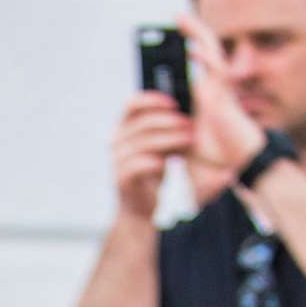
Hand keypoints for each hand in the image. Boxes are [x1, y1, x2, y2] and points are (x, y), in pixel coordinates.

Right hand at [112, 90, 195, 221]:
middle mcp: (116, 141)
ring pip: (143, 143)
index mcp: (123, 128)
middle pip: (142, 123)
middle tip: (190, 124)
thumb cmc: (152, 170)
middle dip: (169, 121)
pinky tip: (167, 162)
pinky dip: (154, 161)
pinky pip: (137, 165)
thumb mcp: (159, 143)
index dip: (152, 100)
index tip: (175, 103)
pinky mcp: (121, 179)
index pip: (132, 104)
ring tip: (189, 140)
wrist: (140, 206)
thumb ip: (164, 126)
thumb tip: (186, 109)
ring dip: (169, 139)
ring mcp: (116, 161)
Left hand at [176, 12, 268, 185]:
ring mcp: (219, 92)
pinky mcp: (225, 98)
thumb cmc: (213, 166)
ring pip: (210, 54)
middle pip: (202, 54)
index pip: (191, 69)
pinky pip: (216, 71)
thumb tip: (152, 144)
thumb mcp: (184, 148)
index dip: (182, 53)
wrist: (232, 174)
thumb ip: (172, 140)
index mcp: (201, 102)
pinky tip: (192, 45)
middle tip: (174, 19)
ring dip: (196, 35)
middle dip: (190, 35)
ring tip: (180, 19)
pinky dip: (205, 57)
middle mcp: (212, 92)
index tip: (166, 41)